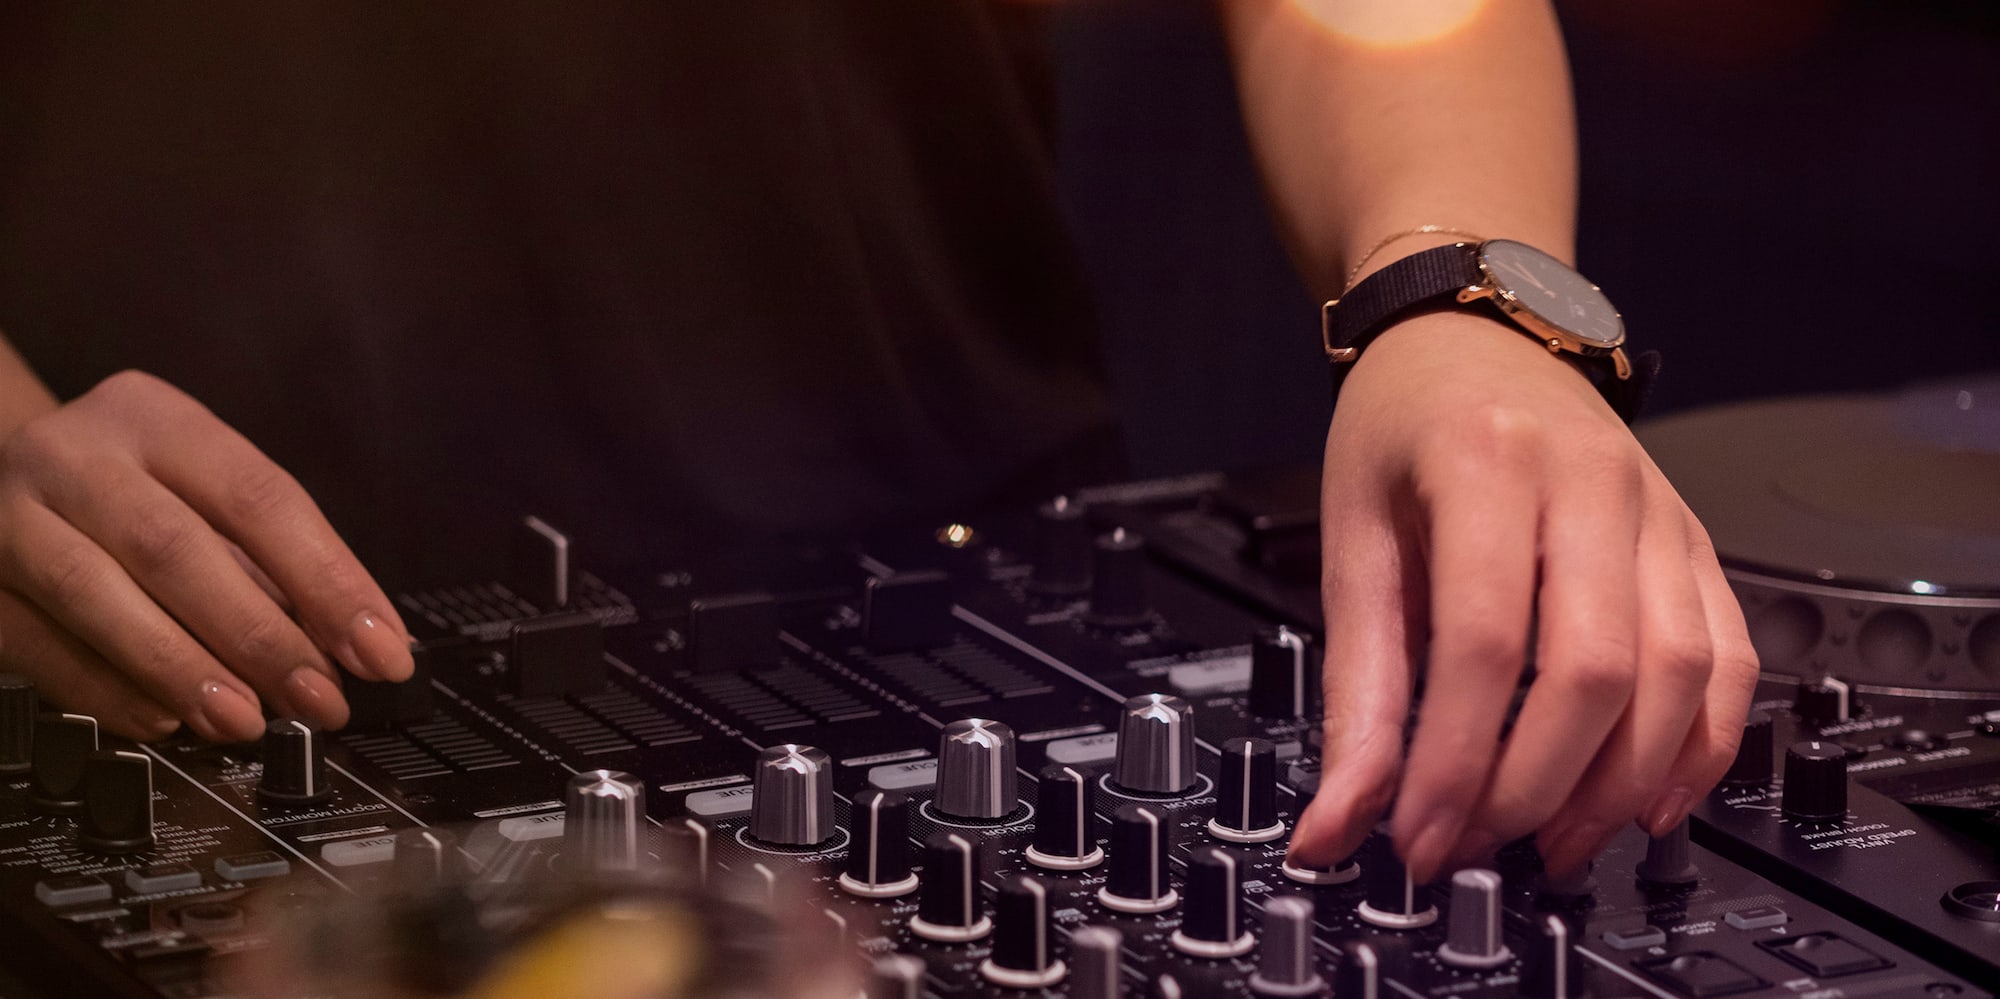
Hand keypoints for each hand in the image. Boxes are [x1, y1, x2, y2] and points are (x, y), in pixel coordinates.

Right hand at [0, 370, 413, 741]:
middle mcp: (74, 455)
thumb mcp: (200, 493)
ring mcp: (8, 515)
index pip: (260, 497)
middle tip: (319, 698)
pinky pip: (38, 644)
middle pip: (177, 548)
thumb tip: (358, 645)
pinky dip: (106, 689)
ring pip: (97, 595)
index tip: (379, 649)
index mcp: (155, 418)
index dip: (328, 581)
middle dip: (261, 636)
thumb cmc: (128, 490)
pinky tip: (164, 719)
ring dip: (183, 669)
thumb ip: (274, 563)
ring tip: (247, 720)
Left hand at [1286, 313, 1759, 881]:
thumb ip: (1353, 692)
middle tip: (1477, 846)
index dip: (1453, 759)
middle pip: (1595, 668)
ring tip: (1555, 844)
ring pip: (1681, 674)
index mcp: (1486, 463)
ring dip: (1620, 784)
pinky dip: (1700, 748)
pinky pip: (1731, 660)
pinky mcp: (1696, 543)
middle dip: (1536, 786)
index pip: (1485, 638)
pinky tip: (1647, 802)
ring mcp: (1660, 512)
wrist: (1473, 337)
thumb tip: (1335, 820)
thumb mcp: (1352, 544)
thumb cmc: (1404, 427)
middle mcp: (1592, 481)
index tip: (1417, 834)